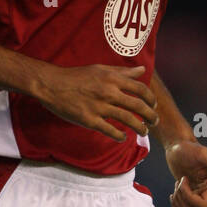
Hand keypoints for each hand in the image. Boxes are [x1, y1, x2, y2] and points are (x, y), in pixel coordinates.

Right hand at [34, 64, 157, 141]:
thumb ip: (123, 71)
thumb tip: (142, 70)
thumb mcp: (100, 69)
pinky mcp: (89, 120)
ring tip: (144, 131)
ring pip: (128, 120)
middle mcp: (109, 92)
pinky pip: (110, 131)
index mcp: (112, 78)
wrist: (52, 85)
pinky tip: (123, 137)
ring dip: (140, 127)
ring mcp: (99, 107)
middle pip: (138, 106)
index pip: (140, 89)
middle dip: (150, 116)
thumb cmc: (76, 76)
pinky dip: (120, 136)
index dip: (151, 99)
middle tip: (154, 121)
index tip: (153, 105)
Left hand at [165, 139, 206, 206]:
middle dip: (181, 198)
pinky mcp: (193, 199)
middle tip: (179, 182)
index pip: (202, 206)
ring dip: (178, 201)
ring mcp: (202, 197)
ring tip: (178, 185)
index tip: (183, 179)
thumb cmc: (190, 149)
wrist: (178, 149)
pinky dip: (175, 205)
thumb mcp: (202, 154)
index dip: (188, 197)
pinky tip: (174, 192)